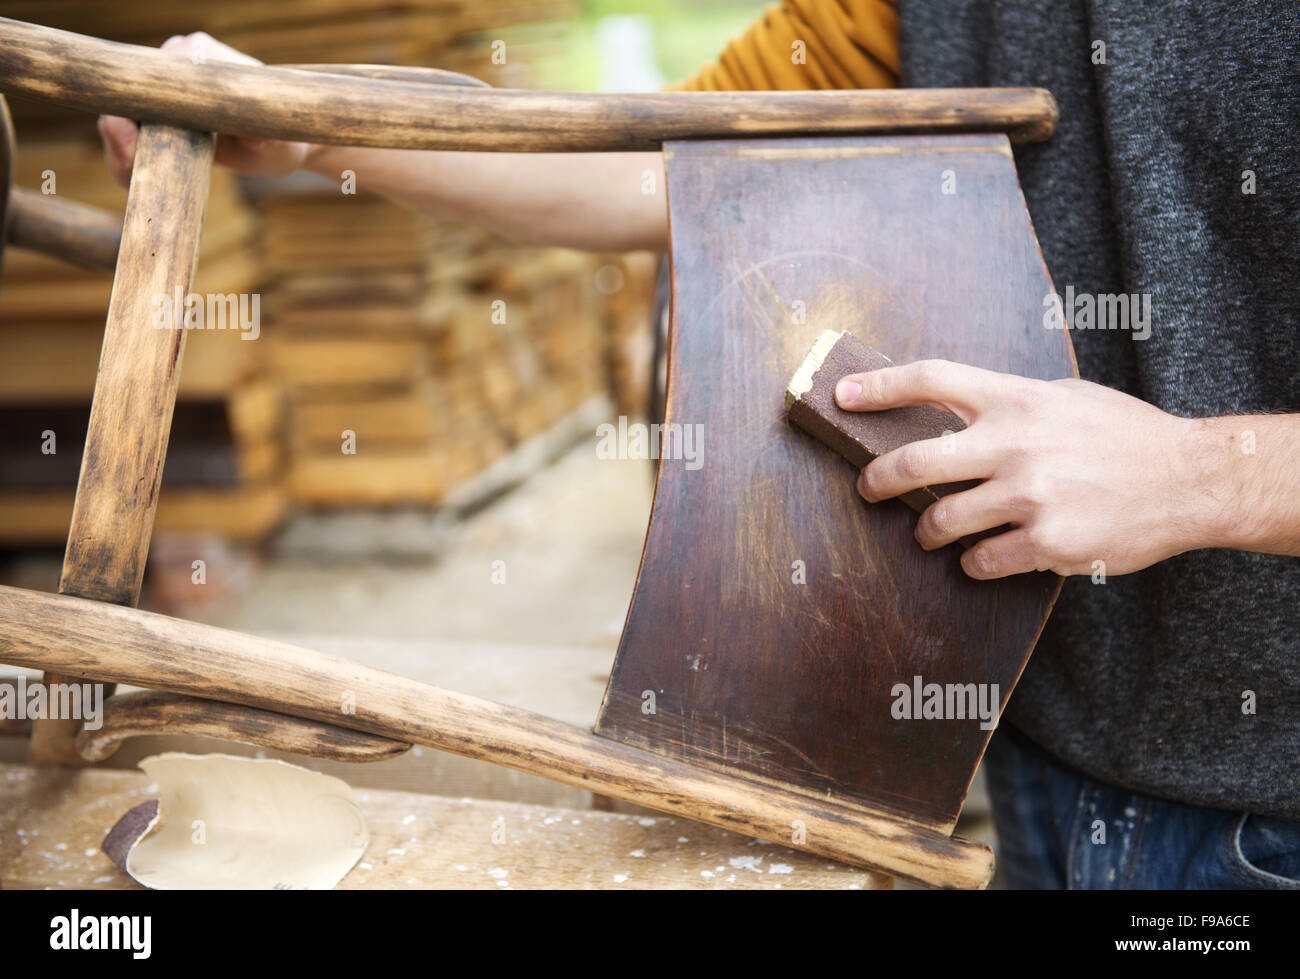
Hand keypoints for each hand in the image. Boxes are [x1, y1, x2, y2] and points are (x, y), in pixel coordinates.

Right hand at [97, 32, 312, 184]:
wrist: (279, 147)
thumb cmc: (284, 141)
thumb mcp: (282, 143)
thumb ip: (270, 138)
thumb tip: (256, 137)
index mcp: (202, 54)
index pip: (156, 73)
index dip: (136, 105)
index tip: (133, 138)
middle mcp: (175, 60)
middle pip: (128, 92)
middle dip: (119, 130)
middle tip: (129, 165)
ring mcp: (162, 84)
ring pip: (120, 113)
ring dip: (118, 147)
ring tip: (130, 177)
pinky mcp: (155, 109)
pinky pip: (126, 131)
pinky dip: (124, 155)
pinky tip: (132, 178)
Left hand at [834, 360, 1217, 578]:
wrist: (1190, 479)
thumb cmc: (1123, 435)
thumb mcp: (1063, 398)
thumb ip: (1008, 405)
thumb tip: (950, 414)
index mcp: (1017, 398)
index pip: (932, 379)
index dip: (877, 386)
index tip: (840, 396)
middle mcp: (1016, 443)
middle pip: (915, 460)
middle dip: (878, 479)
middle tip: (868, 489)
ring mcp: (1030, 495)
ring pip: (942, 521)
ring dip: (928, 532)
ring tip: (933, 534)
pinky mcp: (1047, 542)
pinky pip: (982, 560)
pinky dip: (975, 563)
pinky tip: (986, 557)